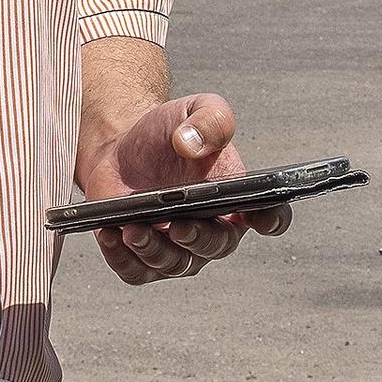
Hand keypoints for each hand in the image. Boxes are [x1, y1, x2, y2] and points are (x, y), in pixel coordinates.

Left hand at [71, 91, 289, 286]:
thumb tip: (191, 145)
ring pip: (175, 264)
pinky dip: (122, 258)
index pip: (269, 216)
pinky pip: (136, 271)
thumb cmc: (166, 133)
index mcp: (237, 198)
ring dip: (155, 250)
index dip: (271, 219)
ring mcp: (179, 249)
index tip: (259, 215)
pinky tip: (110, 234)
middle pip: (217, 246)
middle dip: (199, 238)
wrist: (121, 147)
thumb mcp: (193, 109)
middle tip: (180, 224)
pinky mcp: (142, 258)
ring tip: (133, 228)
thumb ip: (209, 119)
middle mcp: (213, 230)